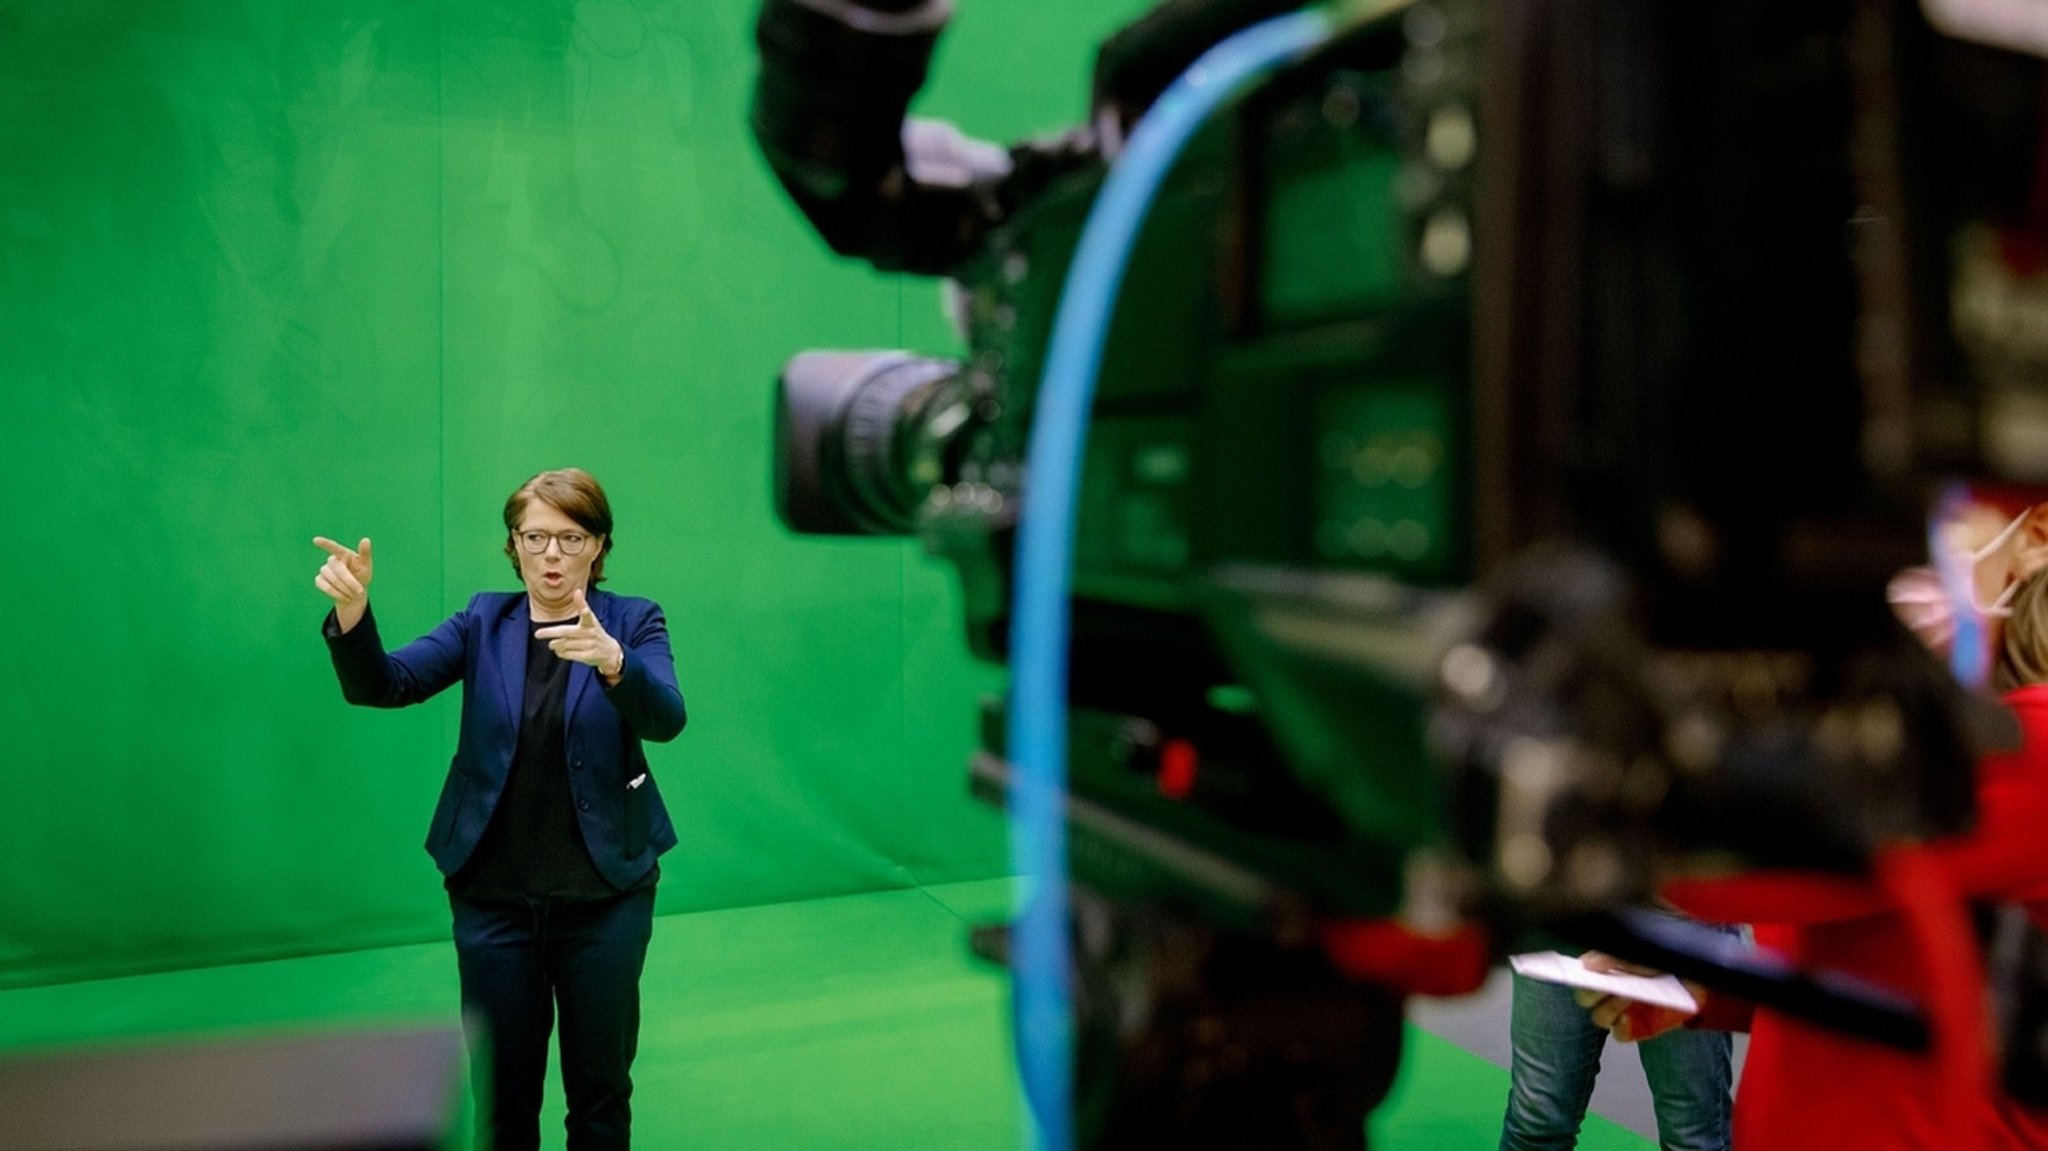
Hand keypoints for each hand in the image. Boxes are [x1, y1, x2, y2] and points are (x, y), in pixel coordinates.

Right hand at [314, 537, 373, 631]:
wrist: (354, 593)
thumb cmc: (361, 576)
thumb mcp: (366, 566)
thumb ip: (365, 554)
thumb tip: (366, 539)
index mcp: (344, 554)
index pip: (334, 547)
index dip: (325, 544)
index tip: (316, 540)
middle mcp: (332, 560)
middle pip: (338, 569)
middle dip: (350, 581)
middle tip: (360, 591)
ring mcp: (324, 570)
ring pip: (331, 579)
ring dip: (345, 589)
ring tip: (354, 595)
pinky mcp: (319, 580)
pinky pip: (325, 587)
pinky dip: (337, 594)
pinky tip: (345, 597)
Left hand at [534, 587, 624, 678]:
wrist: (610, 652)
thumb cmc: (595, 632)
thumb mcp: (591, 619)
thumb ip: (582, 605)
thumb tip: (577, 590)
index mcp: (590, 623)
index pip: (587, 615)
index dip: (584, 610)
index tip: (582, 606)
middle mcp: (590, 633)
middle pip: (567, 632)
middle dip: (551, 632)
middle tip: (537, 634)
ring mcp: (590, 645)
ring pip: (564, 644)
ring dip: (555, 644)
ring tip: (553, 644)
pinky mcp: (588, 656)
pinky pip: (568, 654)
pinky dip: (560, 653)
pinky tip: (559, 651)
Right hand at [1571, 951, 1704, 1043]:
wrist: (1699, 980)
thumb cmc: (1669, 961)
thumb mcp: (1644, 954)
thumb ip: (1616, 959)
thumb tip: (1587, 963)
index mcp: (1606, 968)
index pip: (1580, 973)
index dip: (1575, 974)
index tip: (1579, 973)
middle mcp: (1610, 990)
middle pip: (1585, 997)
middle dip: (1593, 991)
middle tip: (1608, 985)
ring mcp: (1622, 1011)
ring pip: (1600, 1017)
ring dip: (1610, 1007)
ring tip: (1628, 996)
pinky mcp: (1637, 1028)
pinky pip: (1620, 1034)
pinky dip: (1623, 1027)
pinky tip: (1631, 1017)